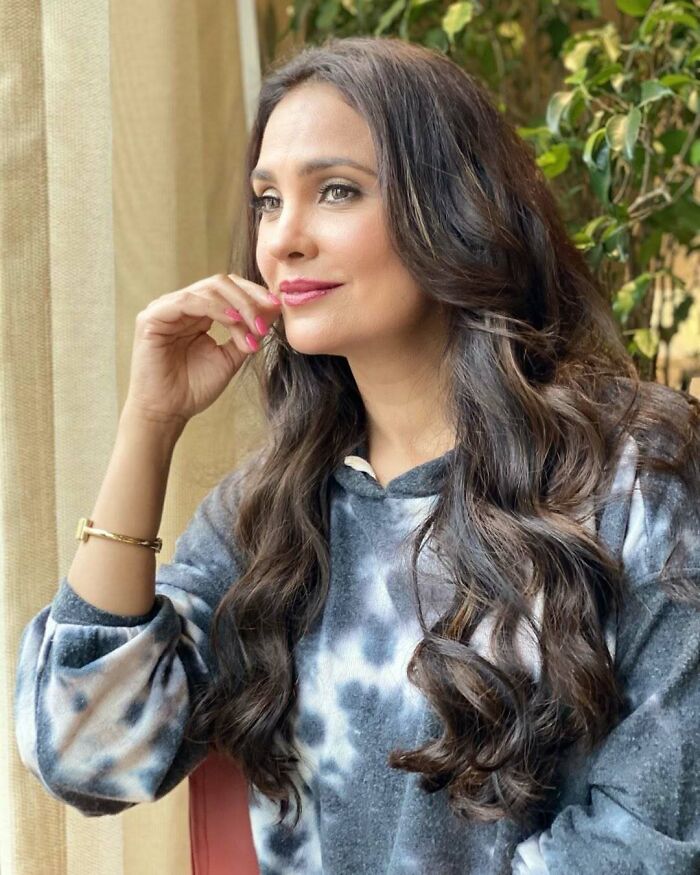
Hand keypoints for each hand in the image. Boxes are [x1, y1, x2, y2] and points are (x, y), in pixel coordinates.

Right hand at [122, 272, 280, 426]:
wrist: (168, 413)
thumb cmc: (194, 389)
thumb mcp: (230, 357)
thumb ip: (247, 333)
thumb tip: (273, 309)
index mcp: (198, 313)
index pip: (228, 289)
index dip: (254, 294)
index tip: (277, 306)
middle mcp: (181, 306)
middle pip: (221, 283)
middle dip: (249, 298)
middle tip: (268, 318)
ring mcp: (166, 308)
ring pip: (208, 289)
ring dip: (238, 306)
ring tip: (254, 327)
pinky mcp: (152, 317)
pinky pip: (189, 301)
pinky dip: (215, 308)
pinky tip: (233, 320)